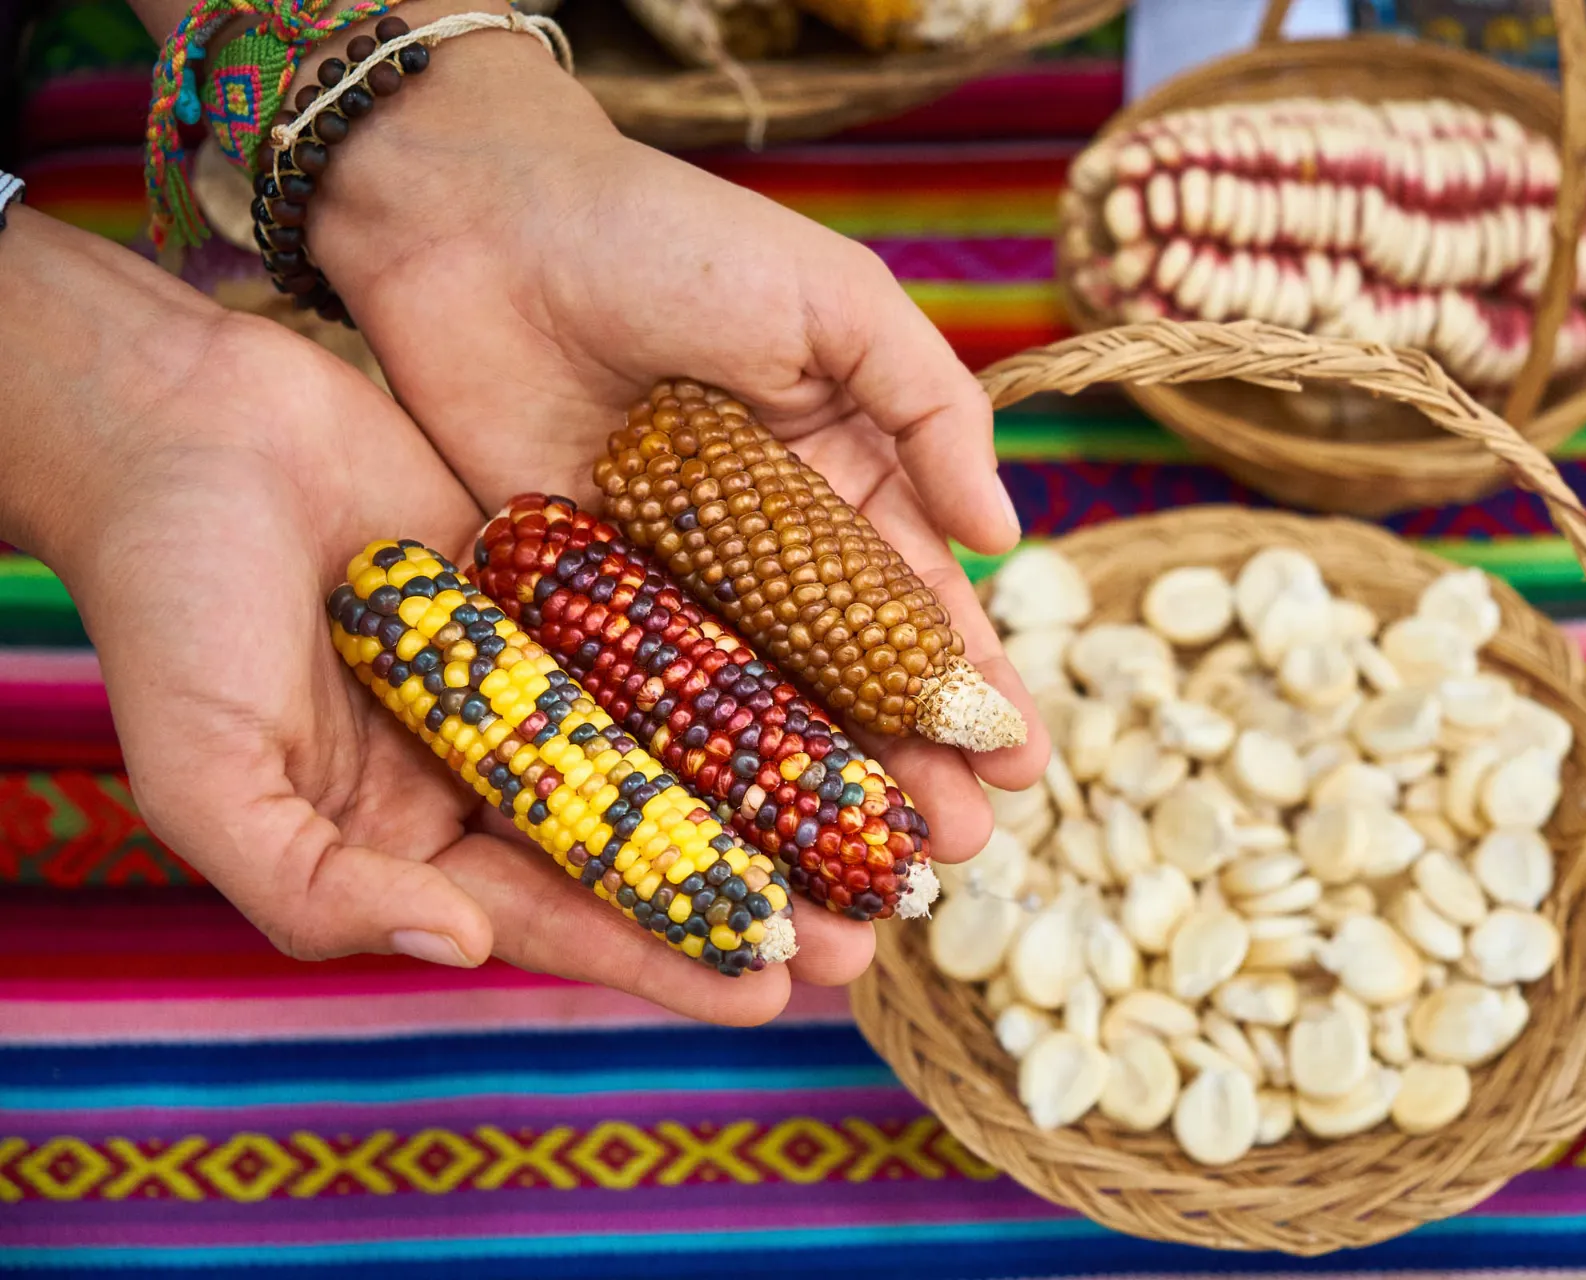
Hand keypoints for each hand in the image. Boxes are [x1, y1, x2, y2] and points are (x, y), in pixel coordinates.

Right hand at [0, 210, 870, 1022]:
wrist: (184, 425)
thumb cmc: (168, 605)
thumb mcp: (209, 774)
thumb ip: (317, 887)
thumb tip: (460, 951)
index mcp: (412, 841)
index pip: (556, 917)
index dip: (660, 955)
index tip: (768, 987)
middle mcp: (489, 771)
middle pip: (643, 848)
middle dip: (750, 892)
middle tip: (861, 927)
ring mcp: (536, 679)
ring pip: (677, 750)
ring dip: (772, 793)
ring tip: (879, 830)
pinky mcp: (566, 589)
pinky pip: (670, 636)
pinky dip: (744, 670)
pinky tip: (831, 696)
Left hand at [301, 18, 1051, 848]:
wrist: (475, 220)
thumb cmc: (669, 238)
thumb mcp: (832, 300)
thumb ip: (929, 408)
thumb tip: (1003, 536)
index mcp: (841, 477)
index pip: (920, 602)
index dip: (971, 683)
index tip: (1021, 763)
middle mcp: (764, 549)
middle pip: (849, 681)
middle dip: (909, 764)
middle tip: (956, 850)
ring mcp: (671, 588)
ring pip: (757, 712)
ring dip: (813, 794)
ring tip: (869, 876)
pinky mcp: (575, 608)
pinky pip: (642, 705)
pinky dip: (690, 774)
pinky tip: (736, 842)